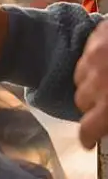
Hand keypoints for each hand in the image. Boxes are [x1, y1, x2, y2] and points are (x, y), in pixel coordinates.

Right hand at [75, 22, 107, 148]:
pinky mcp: (97, 37)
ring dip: (92, 83)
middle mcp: (97, 82)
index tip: (89, 141)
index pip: (88, 128)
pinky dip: (94, 62)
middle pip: (82, 102)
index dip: (88, 137)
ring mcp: (93, 57)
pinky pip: (86, 55)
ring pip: (81, 78)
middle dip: (94, 105)